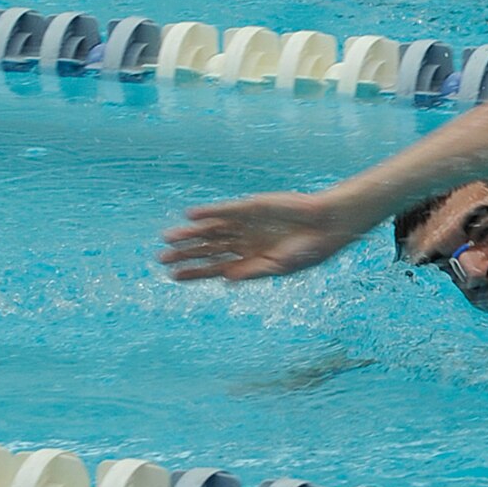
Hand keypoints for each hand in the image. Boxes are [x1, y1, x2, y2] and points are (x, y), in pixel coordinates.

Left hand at [159, 191, 363, 282]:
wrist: (326, 225)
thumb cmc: (308, 252)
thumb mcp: (279, 267)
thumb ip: (252, 271)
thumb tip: (225, 279)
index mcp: (249, 260)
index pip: (215, 268)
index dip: (195, 272)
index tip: (174, 277)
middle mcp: (243, 242)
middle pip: (207, 249)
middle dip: (185, 254)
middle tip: (161, 259)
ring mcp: (246, 224)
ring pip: (211, 230)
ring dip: (190, 234)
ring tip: (168, 238)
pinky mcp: (251, 207)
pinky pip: (224, 210)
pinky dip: (207, 213)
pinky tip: (190, 216)